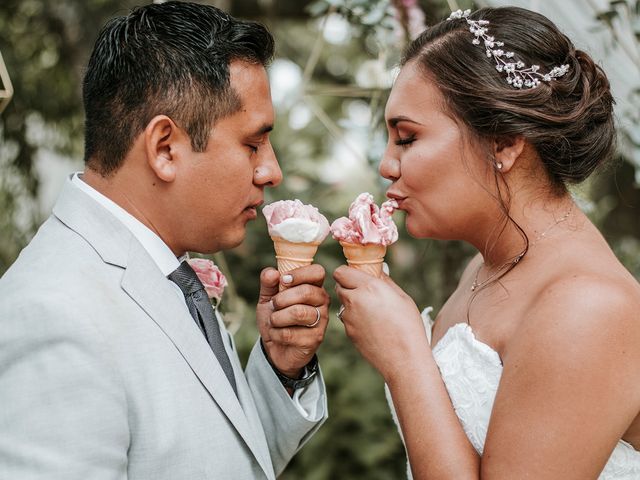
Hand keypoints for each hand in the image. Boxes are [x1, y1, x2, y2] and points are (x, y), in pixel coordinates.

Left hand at [257, 265, 329, 377]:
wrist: (276, 347)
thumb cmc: (276, 317)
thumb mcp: (268, 298)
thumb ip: (268, 283)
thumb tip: (272, 272)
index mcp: (314, 287)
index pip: (317, 272)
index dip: (300, 274)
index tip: (283, 280)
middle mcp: (322, 302)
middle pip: (306, 292)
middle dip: (282, 299)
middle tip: (274, 305)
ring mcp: (321, 321)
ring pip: (298, 313)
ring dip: (277, 317)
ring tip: (274, 321)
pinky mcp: (315, 339)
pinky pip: (290, 333)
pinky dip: (276, 333)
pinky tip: (277, 335)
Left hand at [333, 265, 426, 380]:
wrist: (404, 359)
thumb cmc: (409, 326)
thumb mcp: (402, 297)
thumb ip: (385, 281)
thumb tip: (377, 271)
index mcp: (369, 287)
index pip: (340, 272)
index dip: (347, 272)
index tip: (356, 275)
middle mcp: (355, 300)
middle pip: (339, 286)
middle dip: (348, 286)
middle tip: (364, 292)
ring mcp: (349, 317)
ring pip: (342, 303)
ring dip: (351, 303)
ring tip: (371, 311)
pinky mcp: (348, 332)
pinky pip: (347, 319)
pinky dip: (354, 319)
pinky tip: (372, 326)